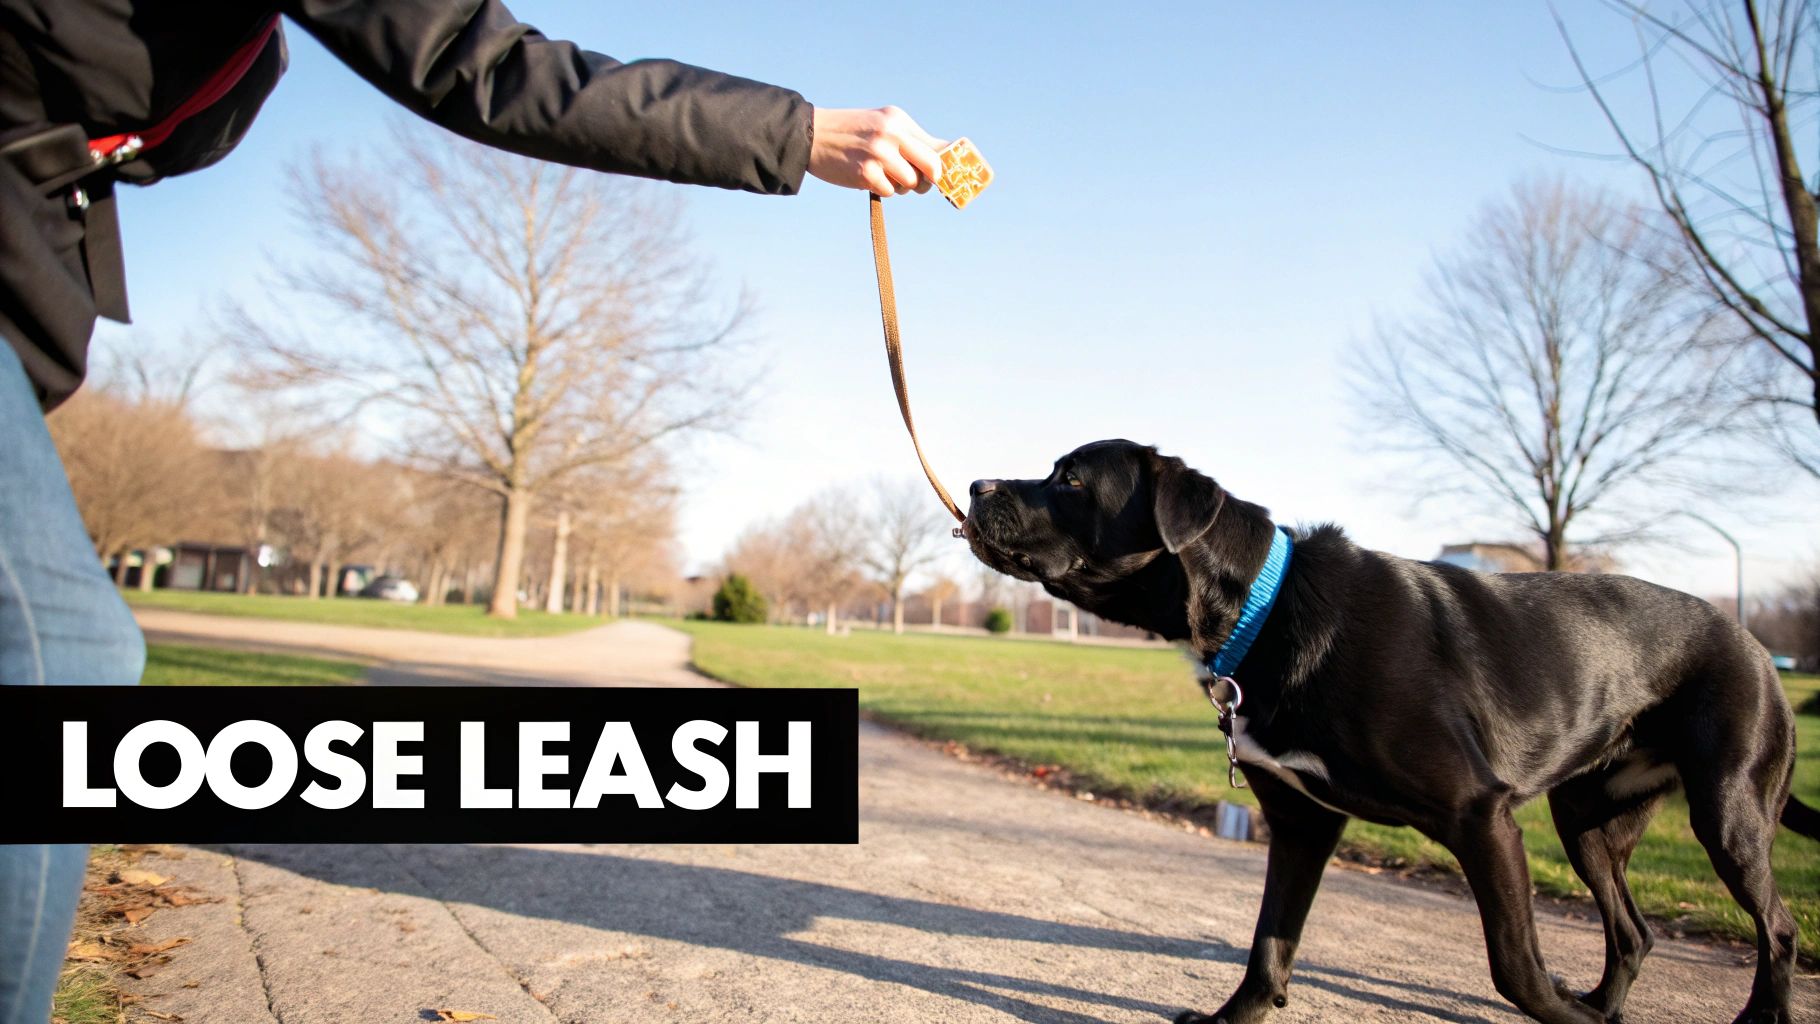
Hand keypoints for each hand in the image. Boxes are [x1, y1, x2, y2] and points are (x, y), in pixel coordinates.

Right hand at [808, 106, 946, 196]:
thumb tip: (943, 158)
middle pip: (932, 167)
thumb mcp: (881, 125)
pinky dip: (882, 189)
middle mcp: (892, 134)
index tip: (944, 177)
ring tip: (885, 175)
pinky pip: (890, 191)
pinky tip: (868, 177)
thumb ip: (909, 140)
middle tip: (919, 182)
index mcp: (898, 120)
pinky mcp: (866, 173)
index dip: (945, 166)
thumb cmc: (850, 133)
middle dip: (929, 180)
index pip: (937, 146)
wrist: (810, 135)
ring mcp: (879, 154)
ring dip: (901, 186)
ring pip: (911, 183)